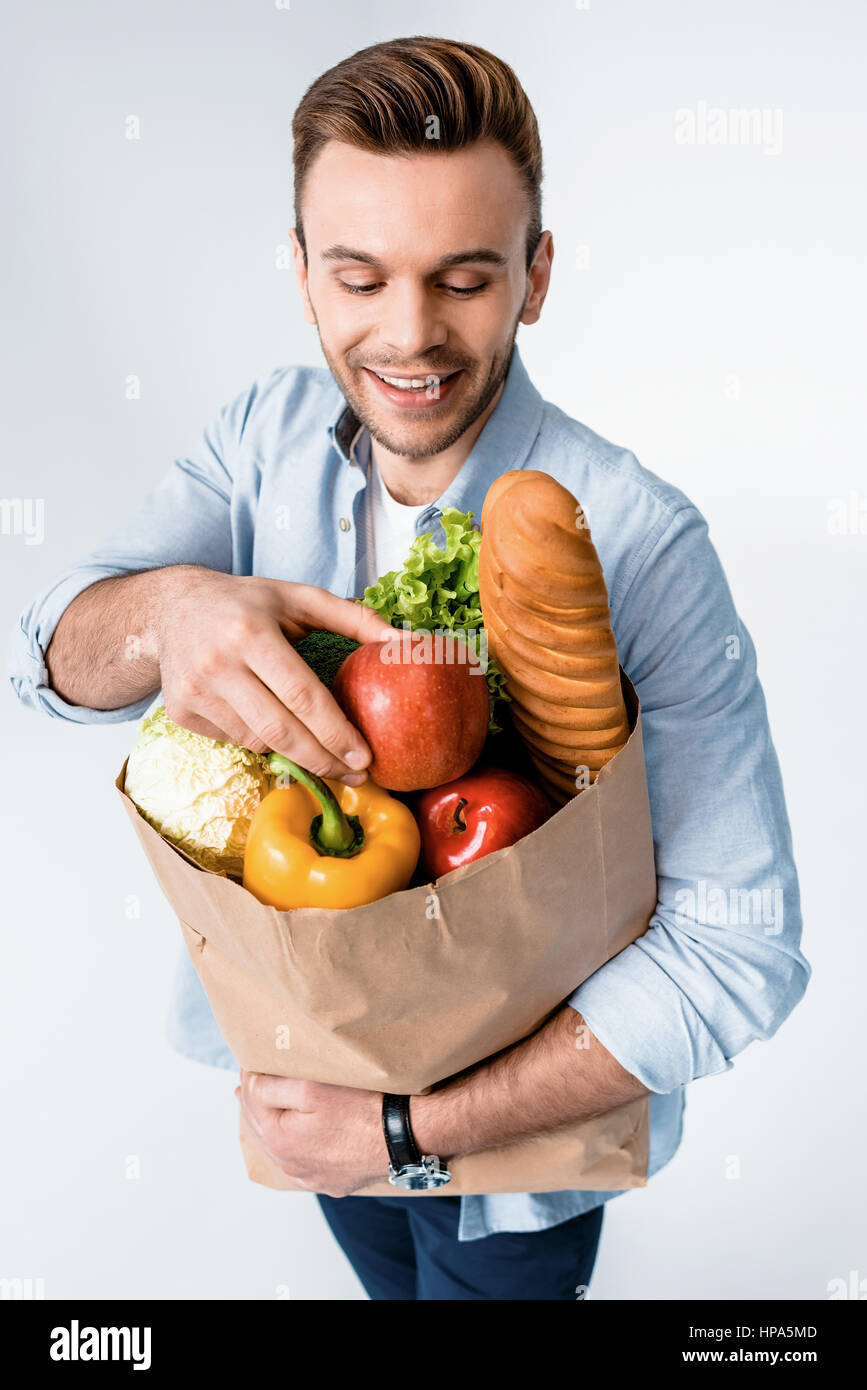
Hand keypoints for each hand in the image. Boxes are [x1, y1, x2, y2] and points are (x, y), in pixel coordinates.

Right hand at [155, 567, 393, 780]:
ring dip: (293, 749)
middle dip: (323, 759)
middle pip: (280, 730)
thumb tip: (405, 643)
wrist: (173, 609)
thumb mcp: (299, 598)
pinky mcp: (181, 713)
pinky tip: (271, 723)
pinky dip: (260, 739)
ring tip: (319, 748)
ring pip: (258, 741)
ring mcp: (195, 692)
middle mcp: (218, 664)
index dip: (335, 732)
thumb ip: (354, 618)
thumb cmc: (247, 603)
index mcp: (251, 632)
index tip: (365, 756)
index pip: (302, 695)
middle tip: (356, 774)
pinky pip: (234, 740)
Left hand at [236, 1071, 386, 1196]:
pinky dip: (300, 1146)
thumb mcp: (310, 1088)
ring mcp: (313, 1178)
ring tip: (270, 1107)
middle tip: (250, 1082)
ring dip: (276, 1126)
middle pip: (264, 1127)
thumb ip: (270, 1087)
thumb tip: (248, 1085)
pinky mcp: (334, 1181)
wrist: (404, 1137)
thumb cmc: (361, 1109)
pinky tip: (302, 1136)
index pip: (251, 1101)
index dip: (250, 1077)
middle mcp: (291, 1167)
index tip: (251, 1061)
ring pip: (284, 1148)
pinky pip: (308, 1162)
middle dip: (257, 1103)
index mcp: (279, 1142)